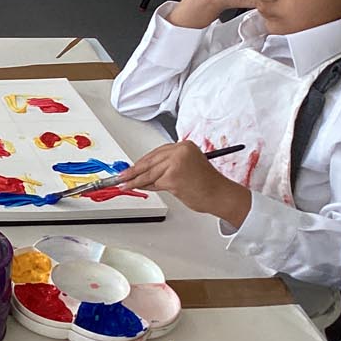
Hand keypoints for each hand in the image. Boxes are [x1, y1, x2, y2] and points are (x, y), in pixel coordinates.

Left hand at [114, 140, 252, 224]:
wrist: (219, 194)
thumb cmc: (205, 184)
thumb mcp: (186, 168)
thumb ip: (166, 167)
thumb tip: (143, 172)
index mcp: (184, 146)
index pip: (156, 153)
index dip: (141, 162)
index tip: (130, 168)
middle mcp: (180, 151)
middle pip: (149, 161)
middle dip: (133, 171)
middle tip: (120, 176)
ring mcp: (176, 163)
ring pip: (149, 173)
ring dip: (134, 181)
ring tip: (123, 184)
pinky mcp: (173, 177)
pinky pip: (153, 183)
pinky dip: (145, 187)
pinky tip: (137, 188)